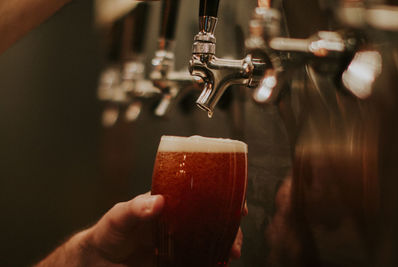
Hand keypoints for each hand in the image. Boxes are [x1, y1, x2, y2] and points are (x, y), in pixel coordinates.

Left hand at [85, 192, 245, 264]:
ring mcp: (180, 242)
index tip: (240, 206)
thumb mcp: (120, 215)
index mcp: (170, 204)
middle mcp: (179, 222)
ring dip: (225, 247)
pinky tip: (219, 265)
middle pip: (213, 221)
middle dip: (230, 228)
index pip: (201, 195)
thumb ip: (136, 208)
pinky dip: (211, 262)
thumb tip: (159, 202)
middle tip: (236, 240)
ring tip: (232, 254)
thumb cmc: (110, 230)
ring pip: (209, 242)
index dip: (223, 198)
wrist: (99, 260)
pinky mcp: (176, 261)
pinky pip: (198, 260)